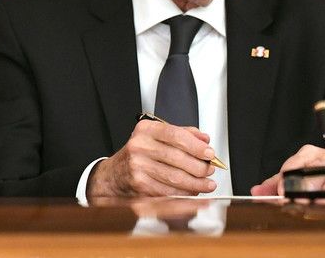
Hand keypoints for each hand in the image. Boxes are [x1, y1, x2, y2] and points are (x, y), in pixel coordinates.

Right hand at [87, 119, 217, 196]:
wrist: (114, 175)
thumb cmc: (139, 155)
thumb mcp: (156, 137)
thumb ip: (181, 134)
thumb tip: (204, 140)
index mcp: (145, 130)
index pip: (175, 135)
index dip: (196, 145)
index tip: (209, 153)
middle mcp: (139, 146)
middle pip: (177, 157)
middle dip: (199, 167)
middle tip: (210, 170)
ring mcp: (138, 166)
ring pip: (175, 177)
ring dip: (196, 183)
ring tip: (207, 184)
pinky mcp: (140, 185)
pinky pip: (169, 191)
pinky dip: (185, 193)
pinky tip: (193, 191)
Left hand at [250, 144, 324, 196]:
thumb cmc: (317, 169)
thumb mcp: (296, 172)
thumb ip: (276, 183)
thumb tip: (256, 192)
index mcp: (308, 153)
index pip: (295, 164)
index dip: (288, 179)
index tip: (282, 193)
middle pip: (315, 170)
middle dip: (308, 186)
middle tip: (301, 199)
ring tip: (321, 202)